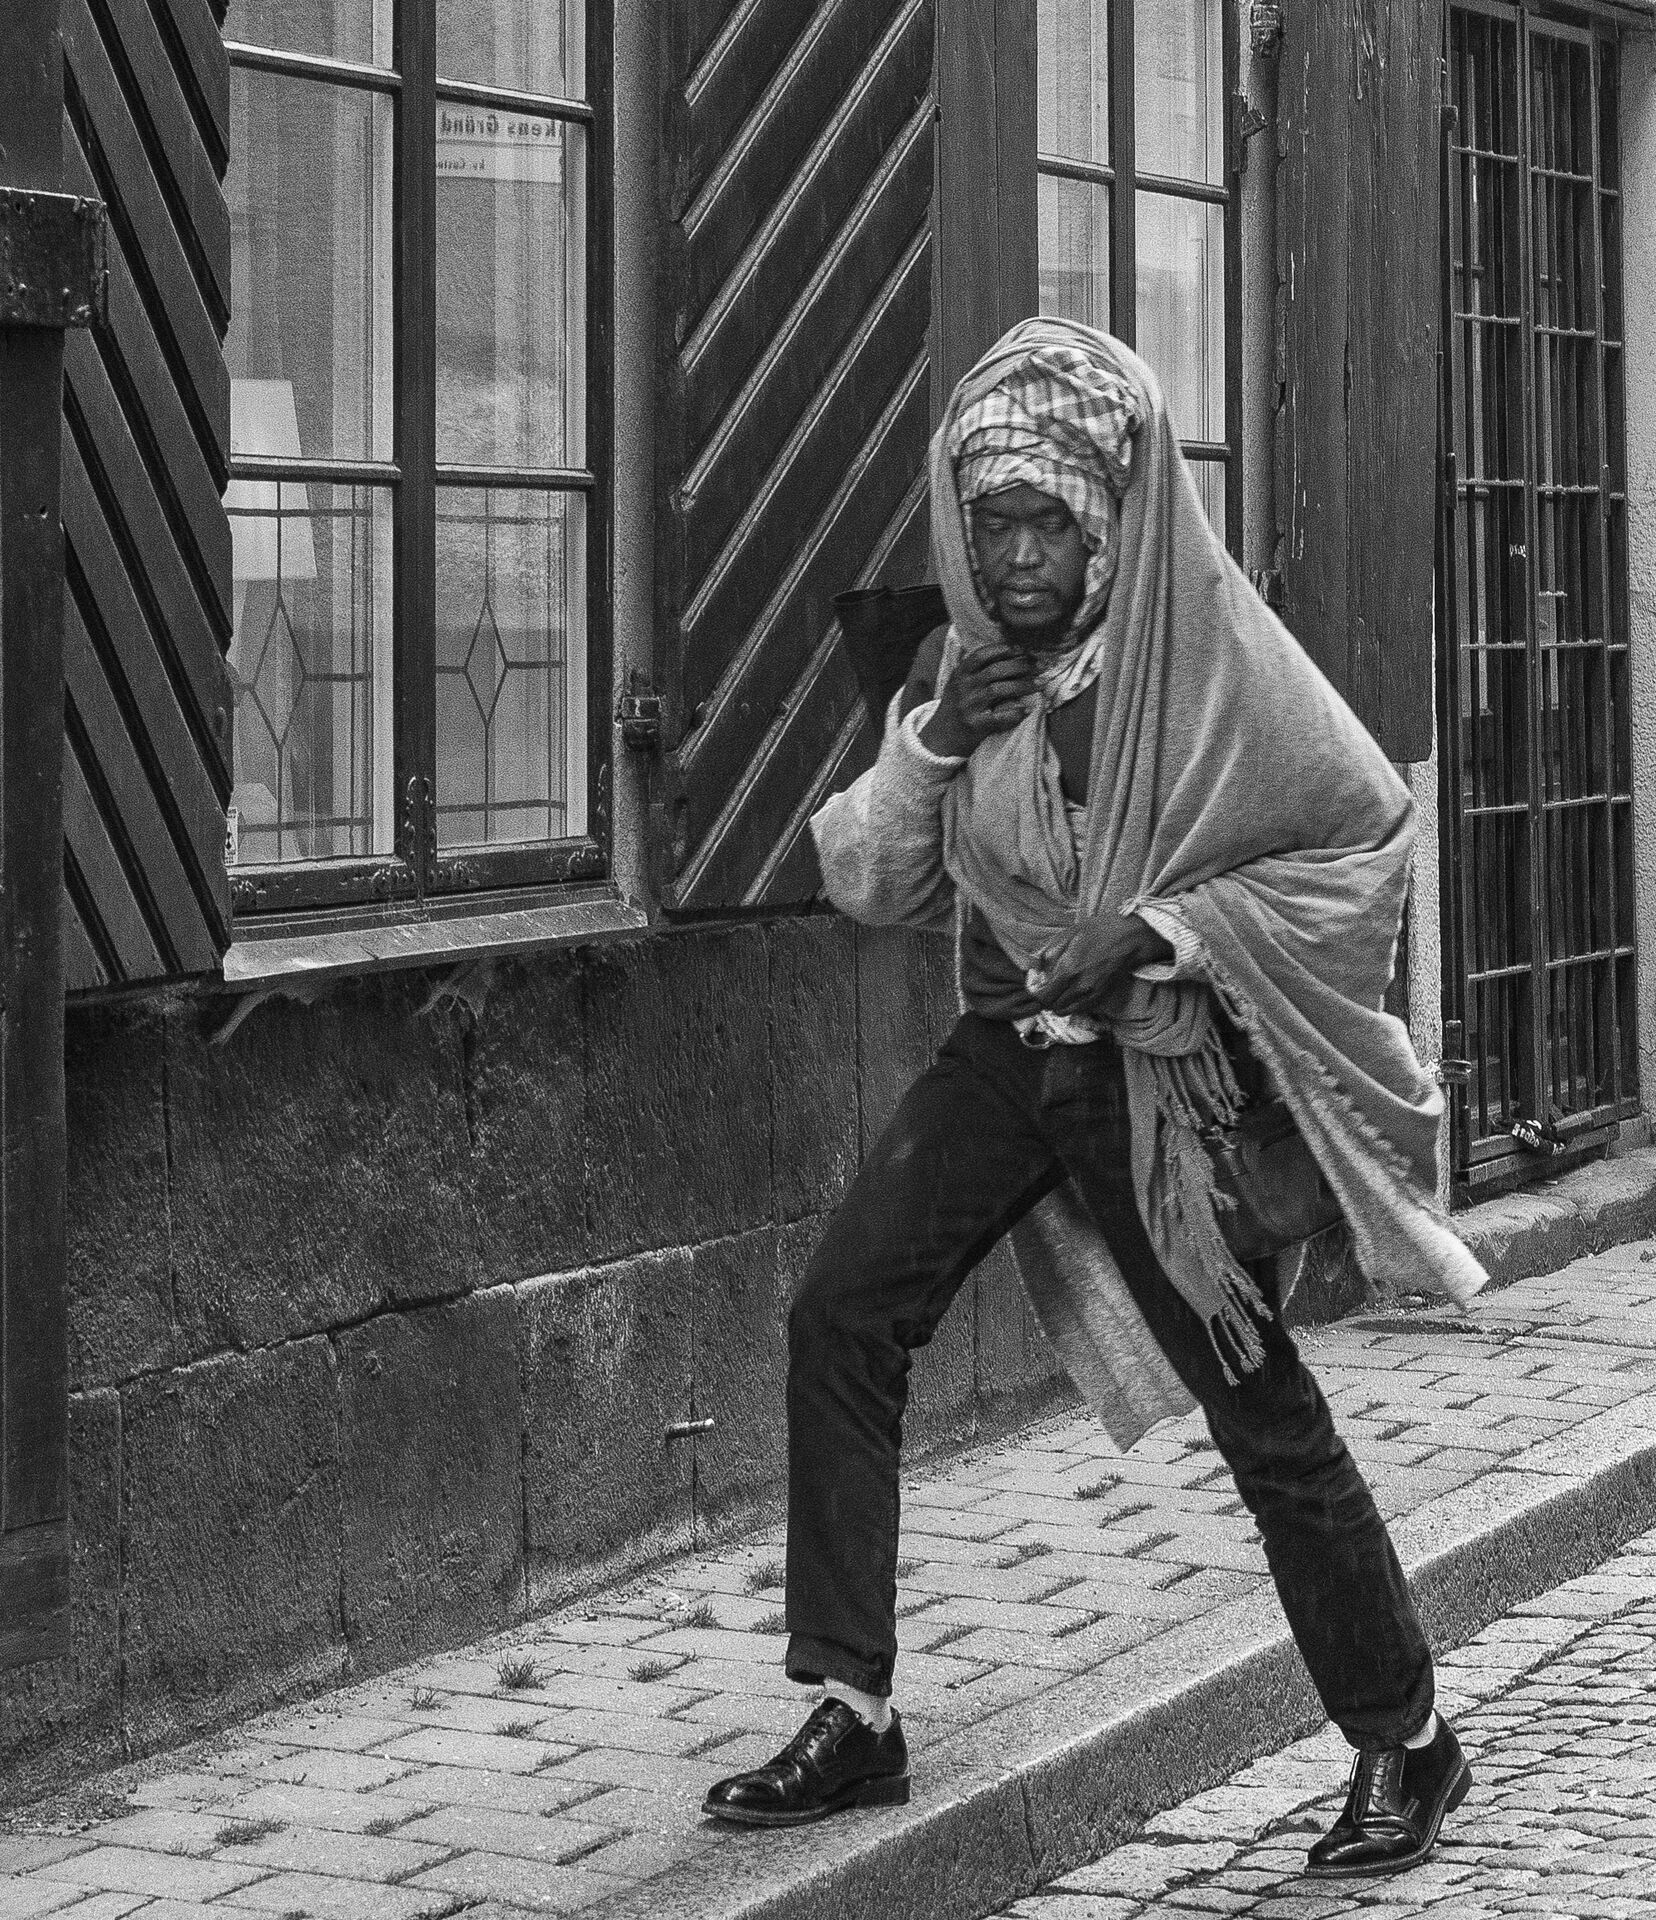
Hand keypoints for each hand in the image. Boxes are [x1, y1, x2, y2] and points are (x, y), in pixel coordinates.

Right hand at [920, 641, 1036, 757]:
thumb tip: (1013, 654)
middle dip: (1022, 666)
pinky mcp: (974, 725)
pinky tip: (1027, 710)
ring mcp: (968, 706)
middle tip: (1041, 666)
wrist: (940, 738)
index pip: (982, 654)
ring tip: (1041, 684)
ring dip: (1023, 686)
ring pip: (999, 690)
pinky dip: (1014, 713)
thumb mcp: (959, 684)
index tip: (1023, 650)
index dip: (1004, 649)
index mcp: (960, 674)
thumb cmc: (956, 708)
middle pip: (995, 670)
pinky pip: (998, 717)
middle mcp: (963, 687)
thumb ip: (978, 670)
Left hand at [1027, 915, 1172, 1016]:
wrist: (1130, 938)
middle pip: (1052, 1006)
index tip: (1035, 985)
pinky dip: (1071, 1004)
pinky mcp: (1101, 996)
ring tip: (1058, 990)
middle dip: (1045, 998)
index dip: (1035, 993)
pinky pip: (1079, 1009)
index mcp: (1068, 969)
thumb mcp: (1068, 934)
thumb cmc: (1100, 931)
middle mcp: (1079, 987)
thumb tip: (1036, 969)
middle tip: (1045, 987)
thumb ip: (1049, 953)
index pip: (1043, 996)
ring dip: (1057, 1003)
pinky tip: (1072, 991)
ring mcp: (1092, 994)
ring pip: (1065, 1011)